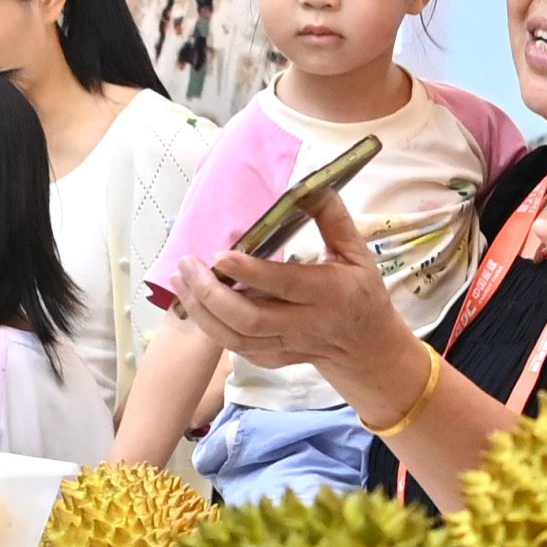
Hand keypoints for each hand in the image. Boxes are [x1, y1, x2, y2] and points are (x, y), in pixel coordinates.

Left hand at [171, 191, 415, 393]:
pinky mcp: (274, 360)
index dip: (250, 272)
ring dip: (202, 312)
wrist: (366, 346)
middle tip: (187, 266)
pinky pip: (238, 350)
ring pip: (237, 339)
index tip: (220, 256)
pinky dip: (213, 328)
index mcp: (327, 293)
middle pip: (250, 319)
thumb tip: (309, 186)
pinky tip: (196, 304)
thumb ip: (332, 219)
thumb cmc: (361, 291)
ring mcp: (287, 346)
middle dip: (212, 295)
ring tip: (180, 282)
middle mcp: (305, 324)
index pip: (283, 285)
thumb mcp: (356, 252)